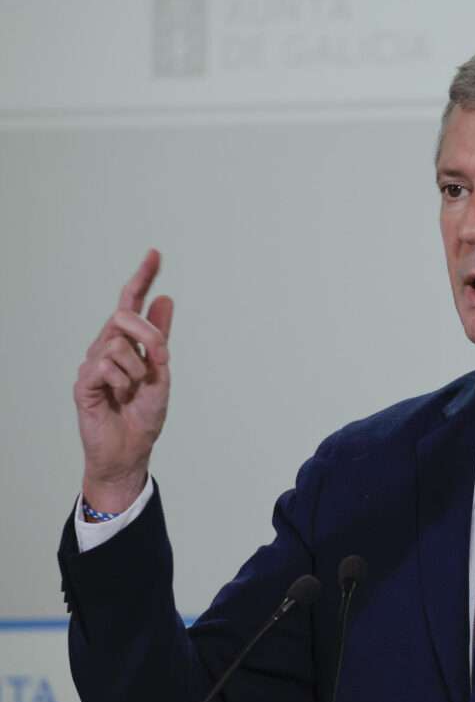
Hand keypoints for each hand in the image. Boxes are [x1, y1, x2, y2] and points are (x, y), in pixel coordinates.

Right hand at [74, 250, 173, 512]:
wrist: (131, 449)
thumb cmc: (144, 414)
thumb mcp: (161, 372)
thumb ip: (160, 337)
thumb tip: (165, 298)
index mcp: (128, 343)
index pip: (131, 303)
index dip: (143, 277)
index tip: (156, 252)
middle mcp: (107, 347)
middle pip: (124, 316)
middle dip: (150, 336)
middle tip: (161, 363)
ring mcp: (92, 363)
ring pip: (117, 343)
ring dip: (137, 369)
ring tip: (134, 390)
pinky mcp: (83, 382)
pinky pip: (104, 366)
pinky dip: (121, 382)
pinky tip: (119, 396)